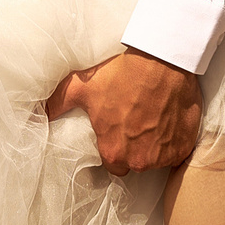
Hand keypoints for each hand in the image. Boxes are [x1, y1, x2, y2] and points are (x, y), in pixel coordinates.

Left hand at [45, 49, 202, 175]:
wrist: (163, 59)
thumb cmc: (122, 73)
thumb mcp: (83, 86)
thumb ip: (58, 103)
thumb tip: (40, 113)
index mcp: (113, 152)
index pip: (112, 164)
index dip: (113, 148)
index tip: (117, 131)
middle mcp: (139, 160)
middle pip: (135, 163)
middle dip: (134, 148)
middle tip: (135, 122)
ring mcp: (164, 155)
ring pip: (156, 159)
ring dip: (154, 145)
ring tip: (153, 119)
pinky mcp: (184, 146)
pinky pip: (177, 152)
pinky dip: (174, 141)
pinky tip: (168, 122)